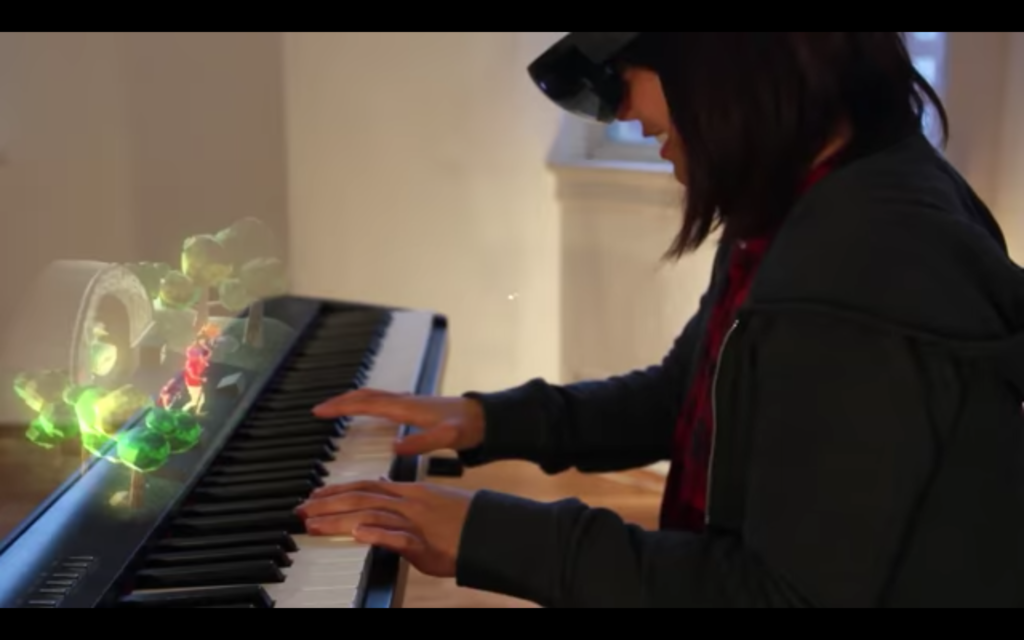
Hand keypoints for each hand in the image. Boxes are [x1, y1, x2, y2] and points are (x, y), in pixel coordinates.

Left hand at [295, 480, 475, 577]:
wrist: (493, 531)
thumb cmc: (462, 522)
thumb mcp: (430, 503)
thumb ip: (403, 499)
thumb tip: (381, 490)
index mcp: (409, 493)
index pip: (366, 486)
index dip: (337, 490)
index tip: (314, 496)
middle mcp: (409, 503)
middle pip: (361, 499)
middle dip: (327, 504)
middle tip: (301, 511)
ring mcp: (416, 522)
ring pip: (371, 516)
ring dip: (340, 520)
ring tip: (315, 524)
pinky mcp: (425, 544)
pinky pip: (399, 538)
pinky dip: (378, 534)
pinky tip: (359, 534)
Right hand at [313, 389, 485, 455]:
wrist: (485, 418)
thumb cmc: (468, 427)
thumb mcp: (447, 438)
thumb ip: (423, 442)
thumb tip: (395, 446)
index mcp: (407, 408)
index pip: (367, 403)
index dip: (342, 407)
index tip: (320, 411)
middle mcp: (405, 401)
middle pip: (365, 396)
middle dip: (340, 401)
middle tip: (318, 409)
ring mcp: (409, 402)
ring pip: (373, 396)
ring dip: (352, 400)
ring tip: (335, 408)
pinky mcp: (415, 406)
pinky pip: (382, 401)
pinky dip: (366, 403)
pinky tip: (366, 411)